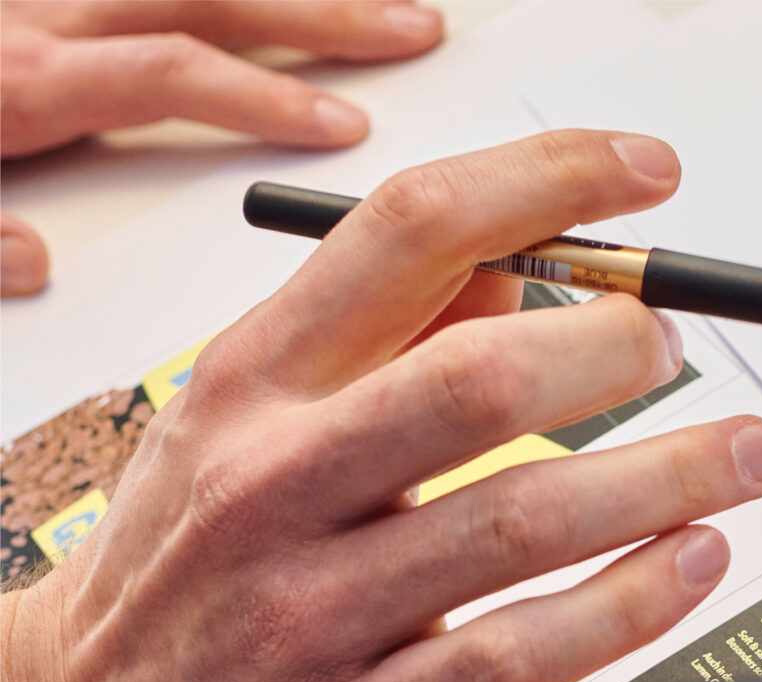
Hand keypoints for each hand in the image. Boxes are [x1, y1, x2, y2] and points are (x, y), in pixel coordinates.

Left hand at [0, 0, 443, 294]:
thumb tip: (36, 263)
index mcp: (24, 83)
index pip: (172, 75)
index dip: (267, 98)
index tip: (346, 125)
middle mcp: (43, 26)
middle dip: (320, 18)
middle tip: (410, 31)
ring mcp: (44, 6)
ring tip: (368, 5)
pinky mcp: (39, 11)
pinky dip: (230, 3)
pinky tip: (275, 13)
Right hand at [0, 130, 761, 681]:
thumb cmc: (192, 560)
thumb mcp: (251, 419)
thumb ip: (390, 336)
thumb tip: (538, 263)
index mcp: (251, 384)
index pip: (408, 235)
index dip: (547, 184)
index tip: (643, 176)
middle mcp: (274, 488)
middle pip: (478, 382)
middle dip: (614, 351)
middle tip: (680, 349)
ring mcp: (315, 615)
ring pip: (524, 523)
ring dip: (668, 478)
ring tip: (745, 455)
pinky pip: (527, 654)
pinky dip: (634, 601)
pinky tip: (693, 559)